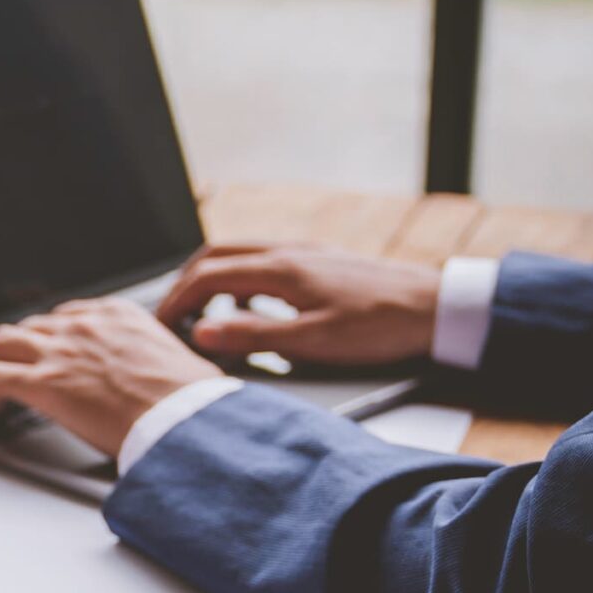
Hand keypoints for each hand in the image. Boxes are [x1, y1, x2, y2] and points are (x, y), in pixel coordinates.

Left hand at [0, 299, 209, 458]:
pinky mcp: (42, 383)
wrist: (182, 419)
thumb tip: (178, 378)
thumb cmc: (191, 400)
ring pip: (3, 343)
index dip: (53, 337)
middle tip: (20, 371)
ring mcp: (59, 351)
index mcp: (118, 315)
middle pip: (33, 326)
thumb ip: (162, 360)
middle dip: (24, 350)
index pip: (68, 315)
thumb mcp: (183, 361)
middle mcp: (83, 325)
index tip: (51, 353)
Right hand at [157, 243, 440, 366]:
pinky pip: (262, 258)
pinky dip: (238, 277)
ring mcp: (304, 251)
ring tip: (200, 311)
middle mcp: (288, 251)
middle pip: (215, 255)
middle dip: (184, 285)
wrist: (432, 306)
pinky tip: (249, 303)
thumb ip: (254, 336)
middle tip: (170, 316)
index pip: (206, 277)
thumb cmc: (378, 327)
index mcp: (281, 270)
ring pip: (238, 253)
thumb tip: (203, 334)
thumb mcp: (313, 341)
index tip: (160, 327)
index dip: (175, 302)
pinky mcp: (319, 259)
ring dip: (210, 278)